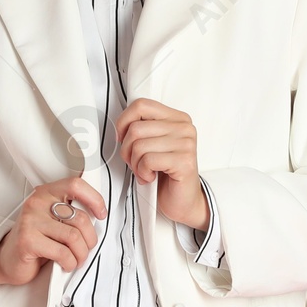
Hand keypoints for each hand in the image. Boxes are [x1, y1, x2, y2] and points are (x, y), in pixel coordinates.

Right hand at [0, 177, 105, 285]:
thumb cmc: (35, 240)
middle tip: (85, 249)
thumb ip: (70, 213)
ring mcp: (30, 221)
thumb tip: (98, 216)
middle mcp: (37, 203)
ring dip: (81, 254)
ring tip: (76, 259)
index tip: (101, 214)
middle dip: (90, 240)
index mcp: (46, 193)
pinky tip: (65, 264)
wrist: (8, 260)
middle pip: (81, 217)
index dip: (94, 199)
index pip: (75, 185)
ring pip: (74, 237)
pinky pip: (62, 253)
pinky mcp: (28, 240)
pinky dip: (70, 263)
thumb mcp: (53, 220)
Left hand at [114, 98, 208, 231]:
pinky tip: (151, 177)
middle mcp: (184, 127)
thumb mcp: (151, 144)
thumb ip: (141, 129)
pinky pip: (147, 161)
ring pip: (139, 145)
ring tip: (145, 171)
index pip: (141, 105)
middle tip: (136, 162)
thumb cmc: (164, 174)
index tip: (122, 138)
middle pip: (136, 128)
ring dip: (135, 164)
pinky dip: (142, 172)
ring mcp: (187, 143)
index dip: (124, 122)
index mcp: (176, 118)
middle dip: (127, 150)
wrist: (182, 201)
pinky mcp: (184, 161)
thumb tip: (119, 125)